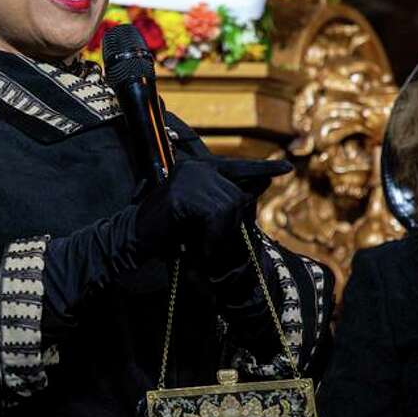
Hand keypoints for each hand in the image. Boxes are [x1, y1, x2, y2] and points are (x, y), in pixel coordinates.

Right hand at [135, 158, 289, 275]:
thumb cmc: (165, 232)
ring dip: (221, 234)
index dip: (261, 169)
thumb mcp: (200, 215)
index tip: (285, 169)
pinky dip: (212, 236)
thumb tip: (260, 187)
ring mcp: (187, 178)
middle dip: (232, 225)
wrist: (131, 240)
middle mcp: (194, 167)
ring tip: (205, 249)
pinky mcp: (181, 194)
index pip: (236, 166)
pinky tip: (200, 249)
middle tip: (215, 247)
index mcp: (198, 168)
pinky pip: (214, 214)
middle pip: (236, 194)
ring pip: (229, 205)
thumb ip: (224, 201)